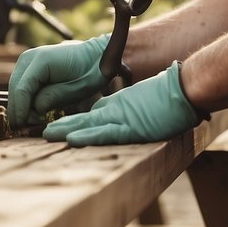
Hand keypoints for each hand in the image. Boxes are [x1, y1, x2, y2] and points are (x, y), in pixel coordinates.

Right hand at [7, 35, 109, 126]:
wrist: (95, 56)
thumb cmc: (90, 72)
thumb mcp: (77, 89)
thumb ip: (53, 97)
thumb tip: (34, 108)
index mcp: (41, 60)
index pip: (22, 89)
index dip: (20, 111)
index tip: (22, 128)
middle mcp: (29, 57)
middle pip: (14, 89)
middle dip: (19, 110)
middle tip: (29, 128)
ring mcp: (27, 60)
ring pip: (15, 89)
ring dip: (21, 105)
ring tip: (36, 120)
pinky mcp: (28, 66)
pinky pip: (21, 86)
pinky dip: (25, 100)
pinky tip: (36, 111)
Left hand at [42, 62, 201, 145]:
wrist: (185, 87)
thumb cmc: (172, 95)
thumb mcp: (147, 103)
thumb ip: (135, 109)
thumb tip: (133, 115)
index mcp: (120, 107)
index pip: (92, 116)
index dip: (75, 122)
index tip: (59, 128)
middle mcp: (117, 111)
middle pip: (84, 118)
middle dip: (63, 125)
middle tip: (42, 132)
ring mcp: (123, 118)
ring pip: (88, 124)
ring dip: (67, 130)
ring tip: (46, 135)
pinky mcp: (131, 125)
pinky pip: (105, 133)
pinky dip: (89, 136)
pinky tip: (72, 139)